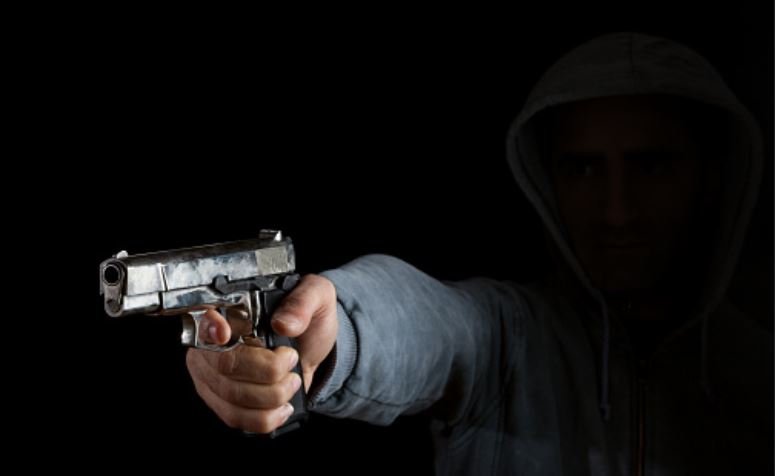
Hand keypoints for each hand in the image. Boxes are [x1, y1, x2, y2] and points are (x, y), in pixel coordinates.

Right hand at [185, 274, 338, 432]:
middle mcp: (212, 343)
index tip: (225, 334)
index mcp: (229, 309)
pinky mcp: (223, 401)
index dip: (210, 328)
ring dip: (272, 395)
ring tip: (292, 381)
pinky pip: (235, 418)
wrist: (312, 348)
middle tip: (291, 360)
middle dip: (267, 371)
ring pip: (232, 396)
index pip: (204, 319)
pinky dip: (265, 417)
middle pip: (225, 365)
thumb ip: (303, 302)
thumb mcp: (316, 296)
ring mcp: (213, 374)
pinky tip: (282, 406)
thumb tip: (284, 324)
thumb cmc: (308, 317)